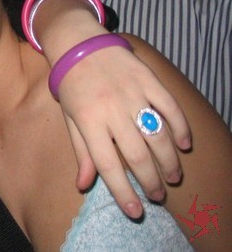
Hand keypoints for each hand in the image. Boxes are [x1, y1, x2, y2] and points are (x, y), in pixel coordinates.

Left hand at [57, 42, 190, 218]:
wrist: (79, 44)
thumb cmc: (72, 85)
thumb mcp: (70, 118)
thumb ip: (81, 151)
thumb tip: (83, 185)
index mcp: (88, 121)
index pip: (106, 164)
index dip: (121, 191)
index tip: (135, 210)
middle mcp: (110, 109)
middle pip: (136, 154)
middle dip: (150, 180)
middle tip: (157, 195)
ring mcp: (131, 93)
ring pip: (157, 134)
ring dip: (168, 160)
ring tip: (171, 177)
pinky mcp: (148, 79)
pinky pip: (169, 106)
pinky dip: (180, 127)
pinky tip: (184, 144)